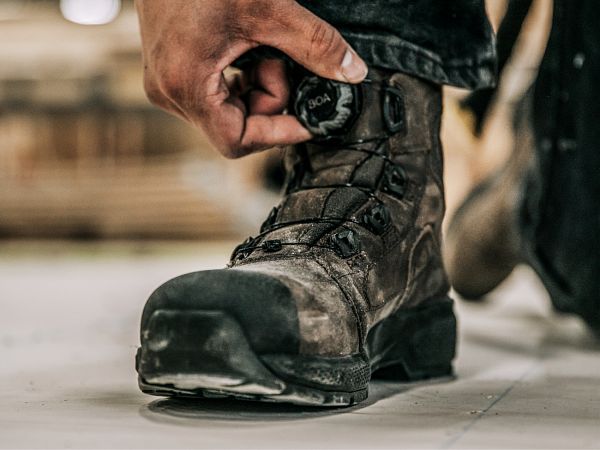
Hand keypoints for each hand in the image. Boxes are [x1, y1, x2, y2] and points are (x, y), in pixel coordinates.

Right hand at [135, 0, 367, 157]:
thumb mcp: (269, 7)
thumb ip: (315, 44)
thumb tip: (353, 72)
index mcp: (186, 84)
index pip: (236, 141)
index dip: (278, 134)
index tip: (308, 120)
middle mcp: (169, 92)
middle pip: (234, 127)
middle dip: (269, 100)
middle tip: (280, 60)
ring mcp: (166, 83)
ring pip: (226, 112)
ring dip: (256, 88)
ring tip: (264, 48)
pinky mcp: (170, 71)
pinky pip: (213, 94)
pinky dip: (240, 80)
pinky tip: (249, 50)